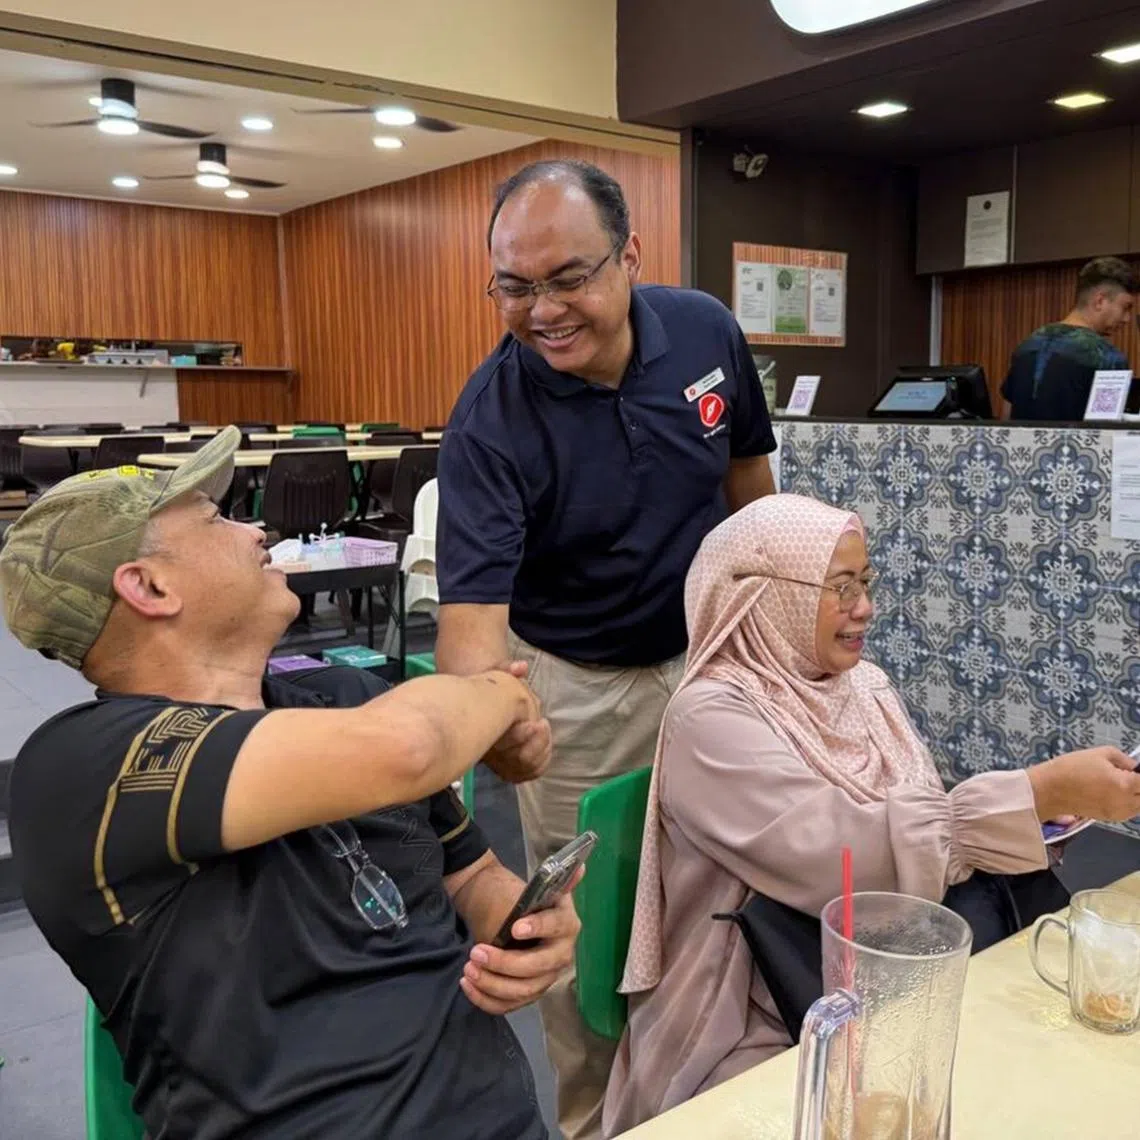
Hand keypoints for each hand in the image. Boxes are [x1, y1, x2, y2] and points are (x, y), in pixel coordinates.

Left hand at [460, 869, 582, 1015]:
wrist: (501, 916)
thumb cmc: (516, 901)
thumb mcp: (531, 889)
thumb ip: (553, 881)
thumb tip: (580, 867)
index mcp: (566, 923)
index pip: (555, 927)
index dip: (537, 927)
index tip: (514, 928)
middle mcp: (562, 953)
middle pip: (537, 967)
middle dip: (504, 963)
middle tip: (475, 951)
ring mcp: (546, 976)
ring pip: (522, 991)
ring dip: (491, 983)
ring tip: (468, 968)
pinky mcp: (529, 992)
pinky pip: (509, 1005)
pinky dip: (486, 999)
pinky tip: (468, 984)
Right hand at [484, 660, 551, 783]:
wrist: (482, 707)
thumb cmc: (491, 690)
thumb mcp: (497, 676)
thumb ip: (508, 670)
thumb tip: (521, 666)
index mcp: (486, 731)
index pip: (503, 744)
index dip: (522, 736)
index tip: (536, 723)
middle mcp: (492, 752)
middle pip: (518, 760)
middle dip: (536, 744)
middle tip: (543, 724)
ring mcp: (501, 763)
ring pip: (526, 767)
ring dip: (542, 749)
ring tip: (544, 727)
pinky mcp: (511, 769)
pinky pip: (530, 773)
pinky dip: (542, 761)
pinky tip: (546, 744)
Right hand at [1029, 747, 1139, 823]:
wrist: (1049, 790)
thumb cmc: (1071, 768)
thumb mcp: (1100, 753)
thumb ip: (1124, 759)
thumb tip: (1135, 767)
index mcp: (1125, 784)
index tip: (1137, 770)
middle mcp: (1125, 802)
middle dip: (1139, 785)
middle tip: (1130, 776)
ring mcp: (1118, 813)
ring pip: (1139, 806)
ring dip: (1137, 796)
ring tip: (1123, 783)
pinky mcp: (1110, 819)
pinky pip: (1129, 812)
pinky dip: (1129, 803)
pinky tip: (1116, 793)